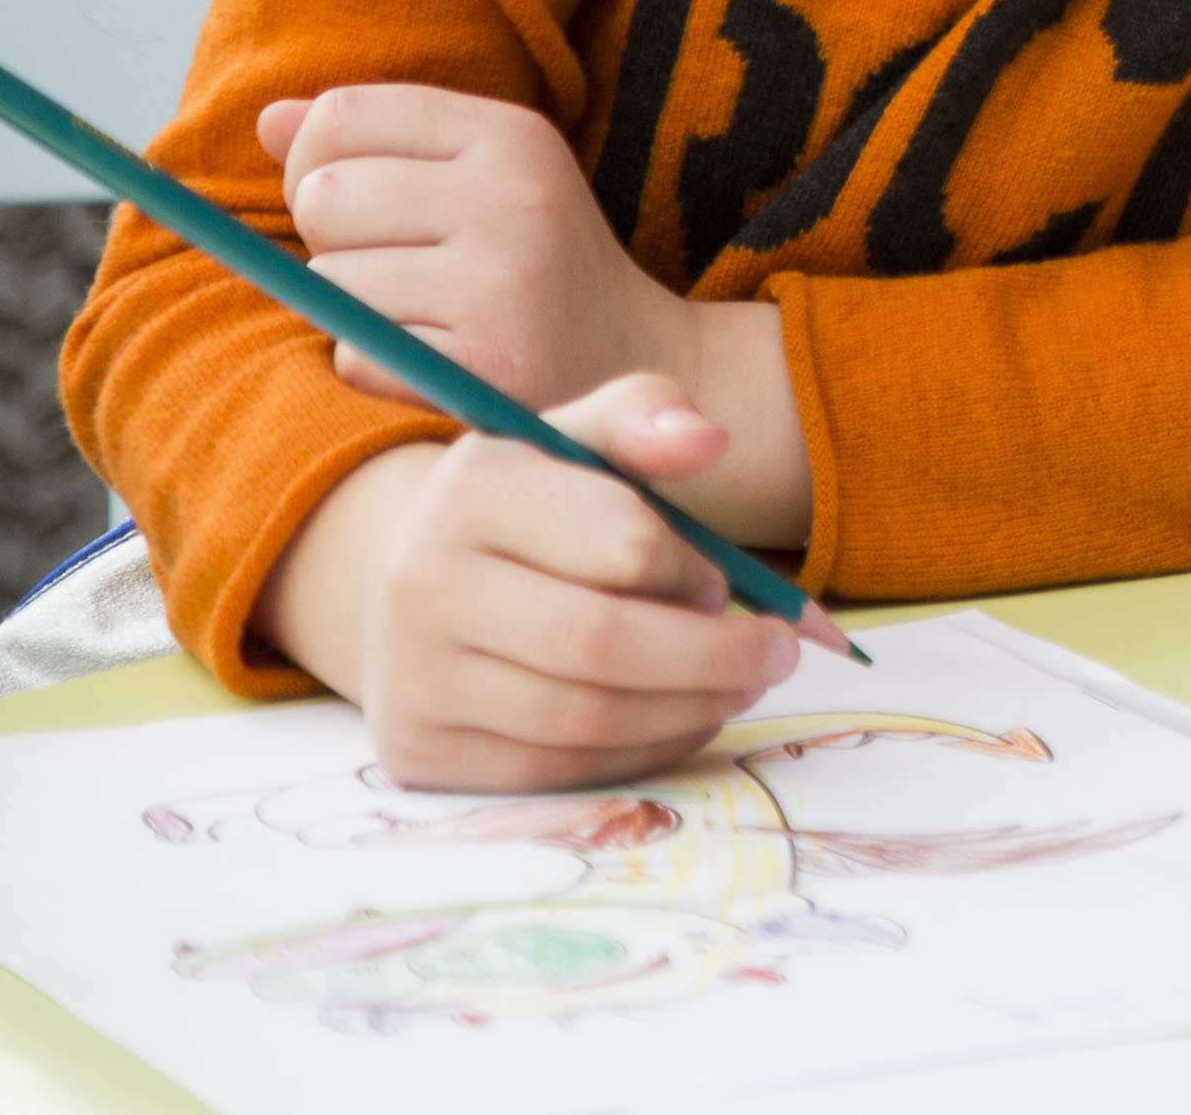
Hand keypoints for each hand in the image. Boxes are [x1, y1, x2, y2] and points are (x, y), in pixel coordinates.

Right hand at [255, 376, 817, 789]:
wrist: (414, 581)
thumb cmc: (533, 503)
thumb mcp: (580, 438)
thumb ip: (645, 419)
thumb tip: (706, 441)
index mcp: (474, 489)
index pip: (623, 543)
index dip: (695, 571)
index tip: (728, 581)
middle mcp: (425, 584)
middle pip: (602, 643)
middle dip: (713, 656)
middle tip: (776, 655)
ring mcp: (414, 676)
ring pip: (584, 718)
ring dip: (688, 709)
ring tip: (740, 687)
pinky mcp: (422, 751)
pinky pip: (554, 771)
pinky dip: (638, 753)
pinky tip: (681, 722)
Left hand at [266, 86, 692, 413]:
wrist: (639, 361)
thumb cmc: (535, 261)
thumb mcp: (482, 175)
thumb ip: (380, 141)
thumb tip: (271, 119)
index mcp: (510, 134)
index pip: (340, 116)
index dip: (317, 164)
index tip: (363, 203)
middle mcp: (512, 196)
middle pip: (323, 197)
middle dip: (334, 239)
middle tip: (399, 265)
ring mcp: (501, 283)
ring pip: (329, 281)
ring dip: (354, 309)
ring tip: (425, 315)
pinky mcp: (485, 365)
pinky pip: (354, 354)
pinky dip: (376, 365)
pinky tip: (435, 359)